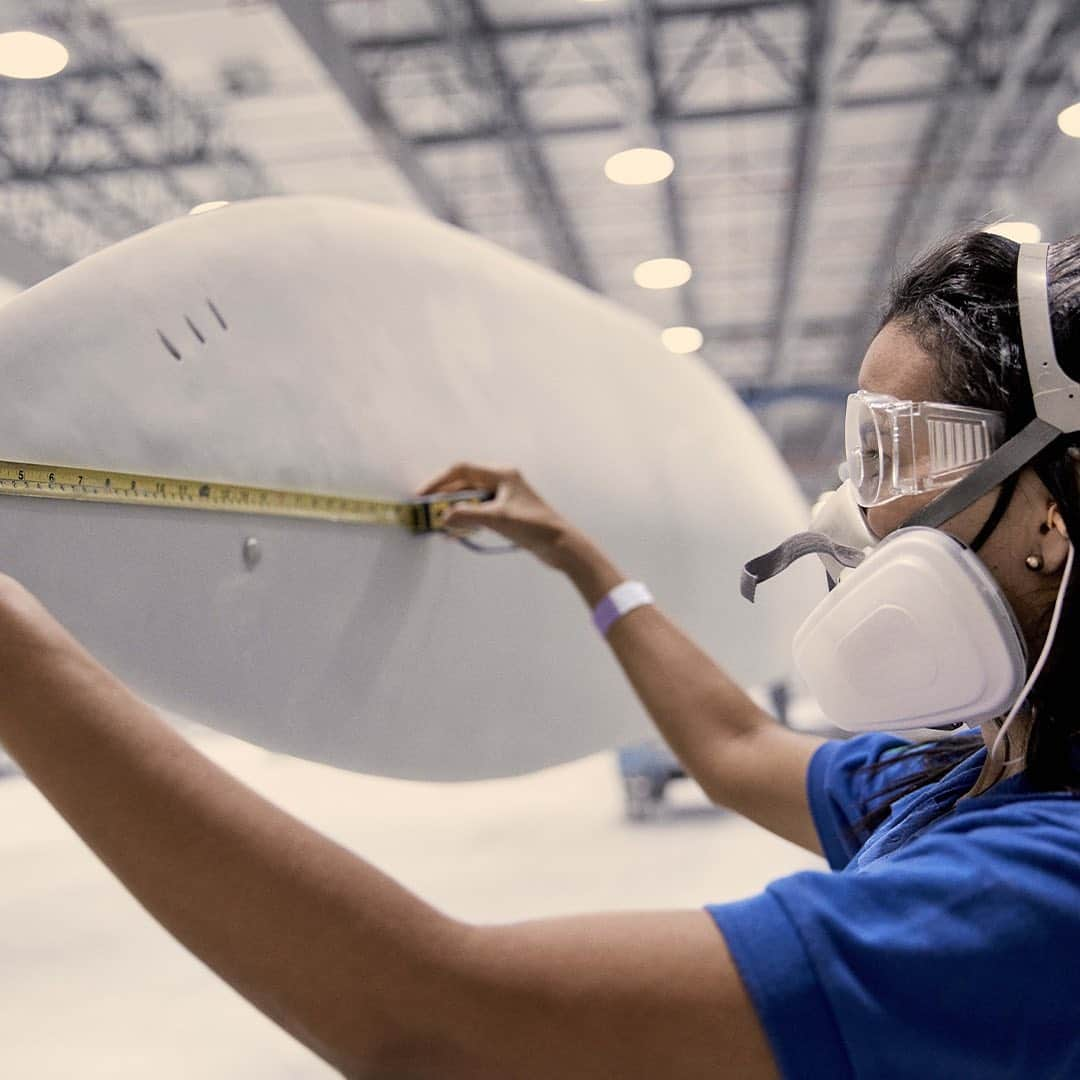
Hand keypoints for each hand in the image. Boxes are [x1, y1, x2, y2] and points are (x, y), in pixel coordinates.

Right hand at [415, 463, 575, 568]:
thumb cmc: (535, 527)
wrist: (561, 545)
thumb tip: (443, 517)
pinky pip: (478, 512)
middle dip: (444, 497)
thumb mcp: (498, 519)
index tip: (423, 495)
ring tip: (438, 525)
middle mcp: (502, 481)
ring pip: (470, 499)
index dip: (439, 481)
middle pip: (464, 484)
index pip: (462, 470)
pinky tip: (455, 534)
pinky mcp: (506, 513)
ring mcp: (504, 497)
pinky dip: (466, 521)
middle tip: (426, 511)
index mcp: (501, 474)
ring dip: (454, 511)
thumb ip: (468, 515)